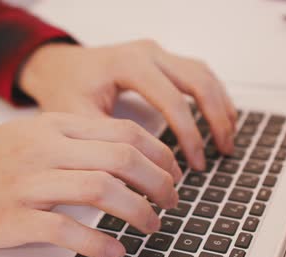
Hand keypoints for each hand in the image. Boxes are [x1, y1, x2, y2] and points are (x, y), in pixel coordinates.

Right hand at [0, 113, 181, 256]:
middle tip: (173, 200)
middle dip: (158, 181)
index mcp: (55, 126)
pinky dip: (98, 243)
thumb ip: (75, 140)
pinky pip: (65, 229)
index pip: (123, 131)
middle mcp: (46, 150)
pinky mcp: (13, 218)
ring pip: (100, 190)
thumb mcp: (32, 135)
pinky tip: (115, 252)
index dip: (159, 153)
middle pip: (121, 158)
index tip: (174, 172)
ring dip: (137, 210)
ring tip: (153, 225)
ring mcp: (29, 183)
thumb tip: (125, 156)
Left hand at [18, 40, 236, 169]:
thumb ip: (108, 141)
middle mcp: (147, 52)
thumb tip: (138, 175)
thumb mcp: (77, 118)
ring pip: (204, 74)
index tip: (196, 163)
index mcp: (127, 64)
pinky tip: (220, 117)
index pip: (172, 100)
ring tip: (228, 138)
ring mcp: (156, 53)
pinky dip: (213, 96)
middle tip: (224, 150)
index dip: (189, 134)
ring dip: (221, 106)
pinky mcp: (161, 59)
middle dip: (216, 119)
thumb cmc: (64, 88)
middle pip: (198, 81)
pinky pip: (197, 73)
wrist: (57, 67)